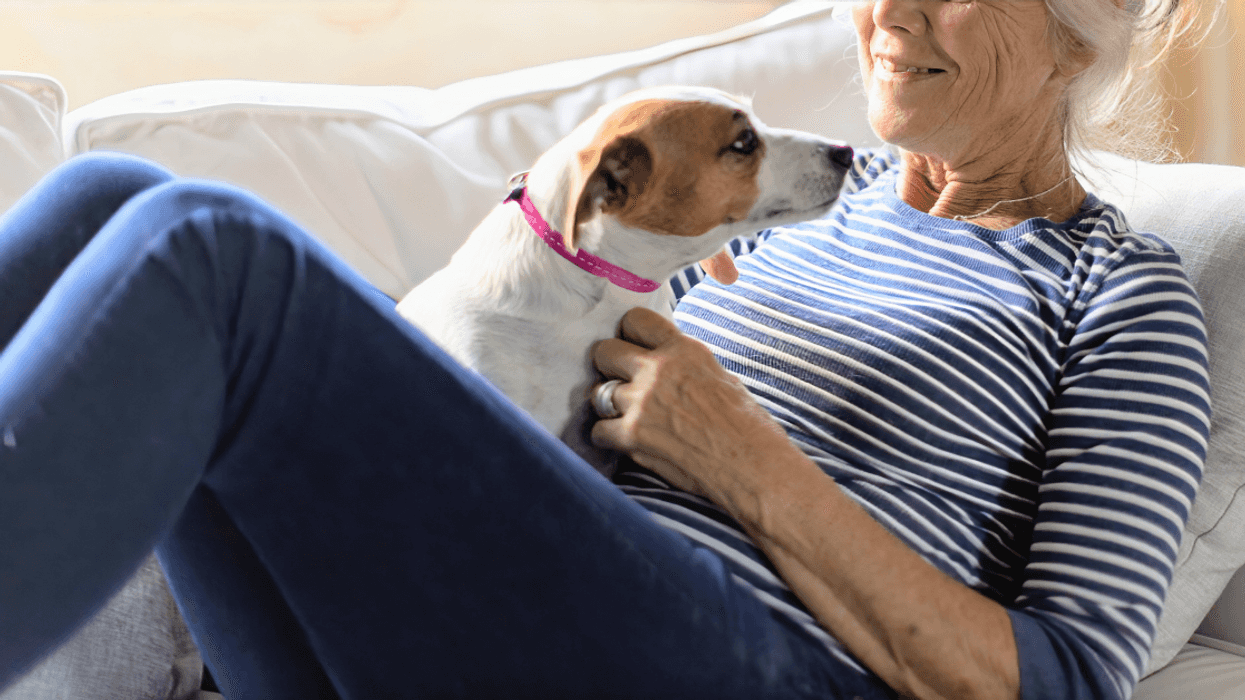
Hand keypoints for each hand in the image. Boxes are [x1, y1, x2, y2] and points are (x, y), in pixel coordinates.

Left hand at [589, 307, 792, 510]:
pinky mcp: (633, 435)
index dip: (628, 335)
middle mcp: (659, 369)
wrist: (753, 466)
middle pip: (606, 352)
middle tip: (620, 381)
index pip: (635, 320)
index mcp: (684, 349)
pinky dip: (607, 438)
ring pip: (598, 392)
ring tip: (623, 416)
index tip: (630, 348)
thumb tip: (666, 363)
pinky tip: (623, 442)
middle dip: (609, 366)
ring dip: (608, 405)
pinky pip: (599, 430)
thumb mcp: (720, 376)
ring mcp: (642, 402)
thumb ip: (685, 366)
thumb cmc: (747, 425)